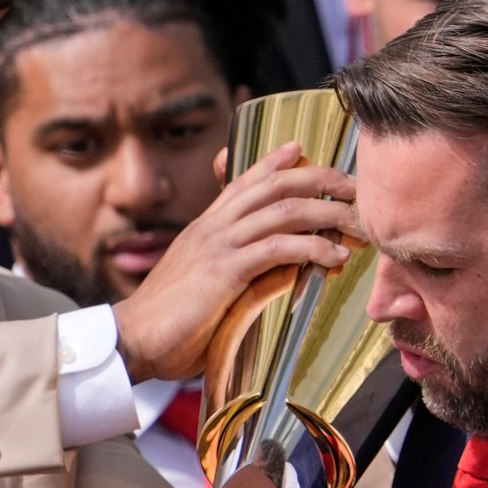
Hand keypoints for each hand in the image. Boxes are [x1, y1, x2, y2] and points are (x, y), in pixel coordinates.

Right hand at [112, 142, 356, 382]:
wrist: (132, 339)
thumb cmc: (167, 326)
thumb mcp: (200, 289)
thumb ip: (229, 277)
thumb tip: (262, 282)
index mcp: (204, 229)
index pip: (241, 182)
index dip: (273, 162)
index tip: (300, 148)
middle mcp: (212, 227)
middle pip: (272, 186)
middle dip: (317, 179)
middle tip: (350, 184)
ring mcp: (218, 245)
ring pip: (283, 211)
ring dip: (326, 212)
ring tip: (355, 220)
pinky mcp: (225, 270)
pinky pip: (278, 247)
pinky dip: (312, 248)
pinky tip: (334, 255)